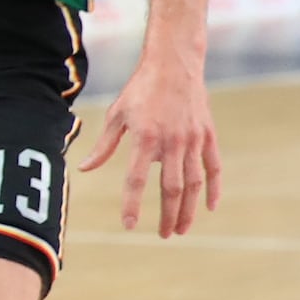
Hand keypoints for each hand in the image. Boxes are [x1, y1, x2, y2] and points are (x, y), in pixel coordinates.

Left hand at [79, 49, 220, 236]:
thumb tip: (85, 168)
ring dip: (189, 209)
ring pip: (193, 183)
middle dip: (168, 216)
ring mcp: (193, 140)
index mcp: (145, 139)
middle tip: (163, 235)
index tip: (129, 225)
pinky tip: (210, 206)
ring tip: (181, 229)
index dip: (132, 205)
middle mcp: (171, 143)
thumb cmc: (140, 89)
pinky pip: (213, 166)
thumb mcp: (116, 115)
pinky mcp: (207, 135)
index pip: (136, 181)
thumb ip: (104, 146)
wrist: (174, 64)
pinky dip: (214, 188)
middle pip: (171, 189)